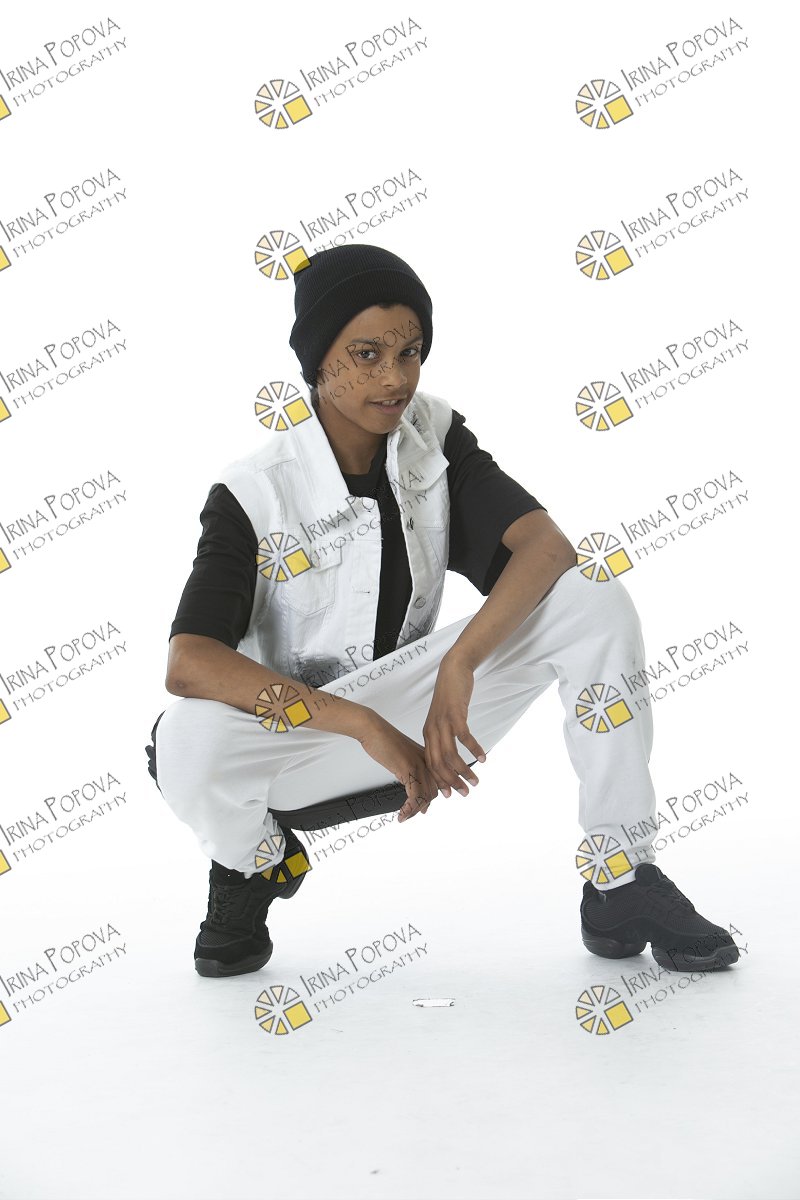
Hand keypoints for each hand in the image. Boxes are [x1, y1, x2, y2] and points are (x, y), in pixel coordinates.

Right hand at [356, 712, 439, 821]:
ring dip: (415, 811)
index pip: (441, 778)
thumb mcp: (402, 756)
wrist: (373, 729)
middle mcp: (426, 761)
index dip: (442, 790)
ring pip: (425, 796)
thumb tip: (414, 789)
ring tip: (406, 816)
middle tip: (414, 814)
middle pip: (434, 790)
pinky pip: (415, 796)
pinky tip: (402, 814)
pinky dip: (409, 809)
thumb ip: (411, 770)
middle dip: (425, 806)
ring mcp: (419, 765)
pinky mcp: (409, 769)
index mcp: (427, 756)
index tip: (437, 803)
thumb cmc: (384, 740)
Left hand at [422, 653, 485, 797]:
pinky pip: (464, 737)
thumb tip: (449, 755)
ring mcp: (443, 723)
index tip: (450, 794)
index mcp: (428, 734)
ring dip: (464, 770)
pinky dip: (474, 749)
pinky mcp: (455, 714)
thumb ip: (443, 736)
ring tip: (476, 779)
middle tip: (466, 793)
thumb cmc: (449, 696)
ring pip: (450, 754)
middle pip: (439, 764)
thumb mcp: (442, 718)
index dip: (440, 781)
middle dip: (452, 781)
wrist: (453, 670)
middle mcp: (432, 731)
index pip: (430, 764)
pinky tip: (483, 757)